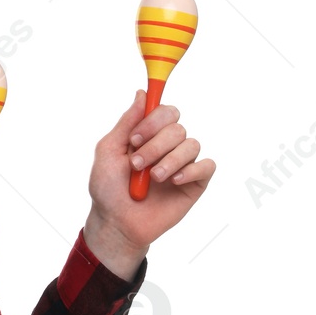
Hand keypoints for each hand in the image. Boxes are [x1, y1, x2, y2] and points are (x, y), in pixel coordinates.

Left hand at [85, 89, 214, 265]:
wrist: (116, 221)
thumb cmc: (108, 187)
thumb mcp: (109, 150)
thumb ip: (127, 122)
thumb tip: (142, 93)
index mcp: (148, 135)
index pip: (165, 111)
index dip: (153, 120)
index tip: (134, 138)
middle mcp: (168, 146)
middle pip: (177, 127)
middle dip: (155, 144)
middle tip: (136, 163)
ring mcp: (183, 164)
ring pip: (191, 145)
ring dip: (169, 160)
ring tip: (152, 178)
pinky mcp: (196, 183)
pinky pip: (206, 166)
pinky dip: (190, 171)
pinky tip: (173, 181)